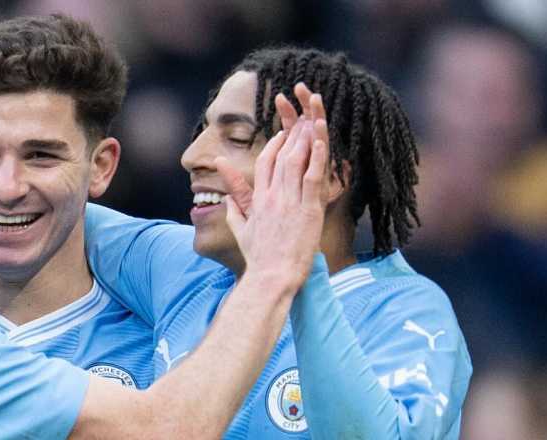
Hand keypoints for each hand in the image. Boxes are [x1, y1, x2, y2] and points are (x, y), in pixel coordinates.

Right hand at [214, 85, 329, 288]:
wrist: (272, 276)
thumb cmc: (259, 258)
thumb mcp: (241, 231)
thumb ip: (234, 211)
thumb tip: (224, 199)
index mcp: (259, 200)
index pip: (265, 163)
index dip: (275, 145)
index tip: (283, 135)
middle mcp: (273, 196)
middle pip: (282, 156)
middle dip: (293, 135)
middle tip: (302, 118)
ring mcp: (290, 201)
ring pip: (298, 161)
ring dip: (305, 139)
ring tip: (313, 120)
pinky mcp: (307, 210)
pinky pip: (314, 177)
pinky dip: (318, 157)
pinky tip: (321, 140)